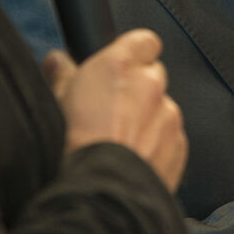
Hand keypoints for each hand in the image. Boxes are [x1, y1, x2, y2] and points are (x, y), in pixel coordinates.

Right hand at [43, 29, 186, 191]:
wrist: (96, 192)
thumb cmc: (71, 145)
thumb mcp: (55, 101)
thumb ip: (62, 74)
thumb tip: (57, 61)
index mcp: (120, 66)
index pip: (143, 41)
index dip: (133, 54)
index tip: (120, 69)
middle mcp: (150, 85)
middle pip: (153, 75)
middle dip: (138, 89)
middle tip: (113, 111)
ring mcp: (169, 115)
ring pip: (162, 109)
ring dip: (147, 120)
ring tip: (120, 143)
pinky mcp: (178, 146)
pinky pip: (170, 138)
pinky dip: (156, 145)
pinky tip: (133, 160)